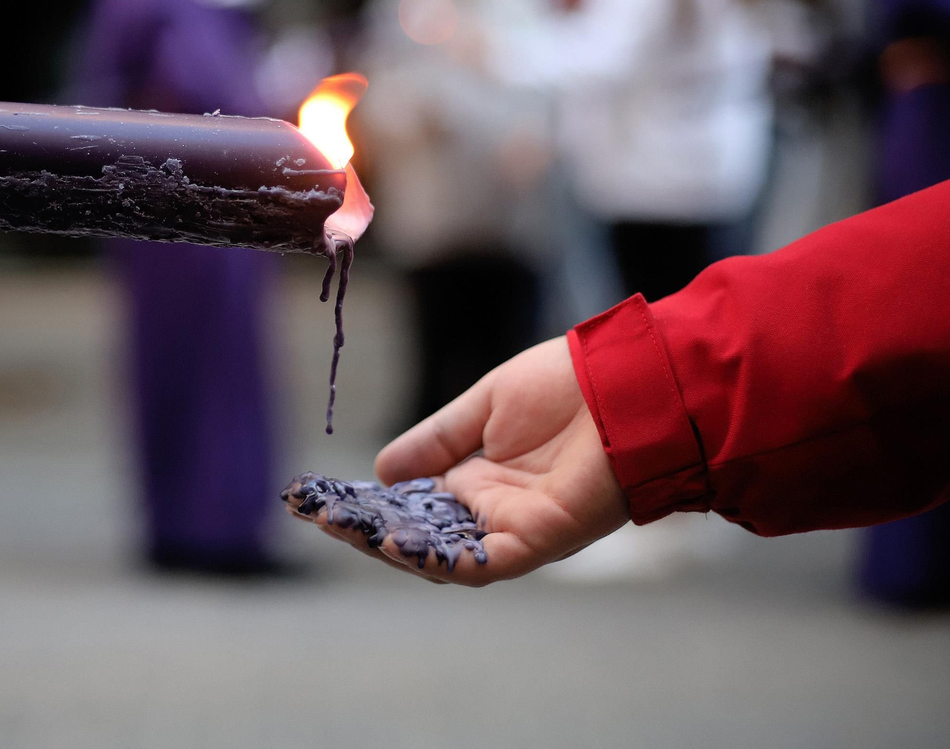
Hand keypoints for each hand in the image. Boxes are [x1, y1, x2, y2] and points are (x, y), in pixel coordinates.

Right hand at [303, 337, 628, 583]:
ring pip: (441, 555)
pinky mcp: (536, 540)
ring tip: (348, 530)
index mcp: (478, 476)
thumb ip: (437, 439)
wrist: (629, 384)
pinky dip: (440, 562)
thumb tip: (380, 469)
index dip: (367, 502)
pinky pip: (480, 565)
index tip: (322, 496)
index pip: (410, 501)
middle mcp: (491, 509)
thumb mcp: (485, 405)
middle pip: (418, 533)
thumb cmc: (569, 385)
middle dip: (367, 529)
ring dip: (392, 547)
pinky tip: (399, 546)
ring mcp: (511, 528)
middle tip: (320, 517)